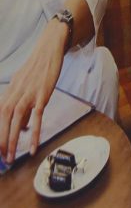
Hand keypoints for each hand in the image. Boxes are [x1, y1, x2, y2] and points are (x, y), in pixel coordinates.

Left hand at [0, 20, 68, 162]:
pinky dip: (33, 133)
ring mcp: (28, 94)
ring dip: (12, 140)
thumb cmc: (39, 67)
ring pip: (16, 121)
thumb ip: (22, 105)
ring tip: (12, 157)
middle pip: (4, 120)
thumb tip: (21, 125)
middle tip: (2, 158)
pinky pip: (36, 117)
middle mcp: (15, 94)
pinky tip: (33, 145)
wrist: (49, 49)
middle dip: (1, 141)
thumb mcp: (25, 85)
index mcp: (10, 92)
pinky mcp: (42, 95)